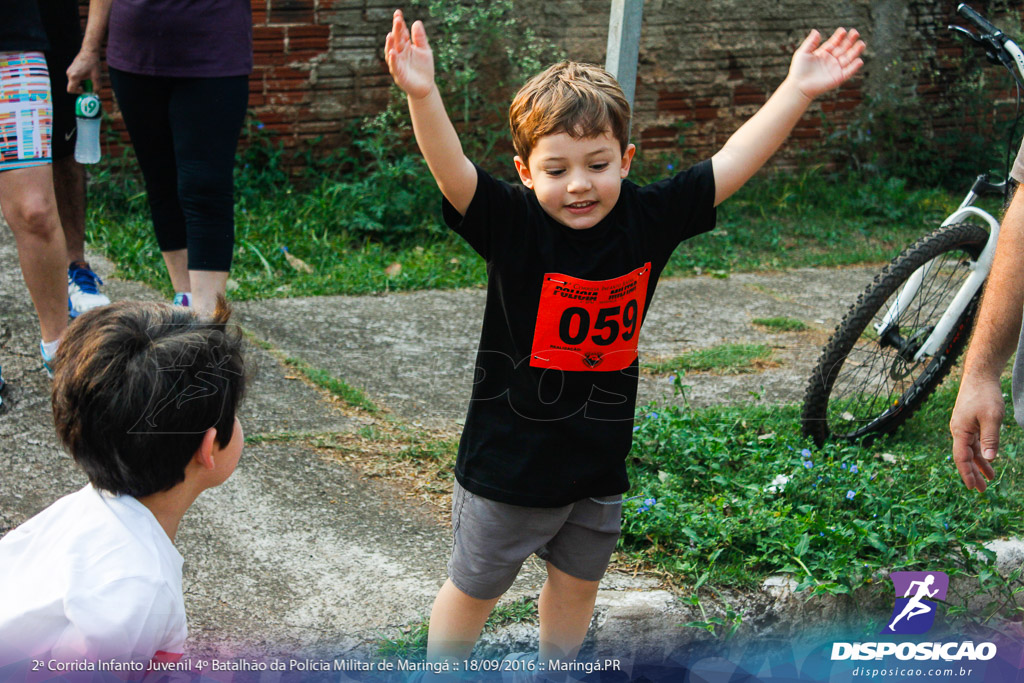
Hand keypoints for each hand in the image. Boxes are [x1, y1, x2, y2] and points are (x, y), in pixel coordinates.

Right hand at [67, 47, 100, 93]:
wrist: (89, 51)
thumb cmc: (93, 63)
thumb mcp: (97, 77)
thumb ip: (96, 87)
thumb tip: (95, 93)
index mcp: (74, 76)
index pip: (71, 90)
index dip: (79, 92)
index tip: (86, 90)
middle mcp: (69, 74)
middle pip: (73, 87)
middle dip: (81, 88)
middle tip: (90, 85)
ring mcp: (69, 71)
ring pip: (74, 83)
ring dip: (81, 83)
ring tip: (89, 78)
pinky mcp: (71, 69)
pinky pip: (74, 78)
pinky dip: (80, 79)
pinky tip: (87, 75)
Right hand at [385, 10, 434, 99]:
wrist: (426, 87)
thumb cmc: (423, 68)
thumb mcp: (425, 50)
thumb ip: (420, 38)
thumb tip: (416, 22)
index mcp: (405, 47)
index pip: (401, 33)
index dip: (399, 24)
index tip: (398, 13)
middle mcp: (399, 54)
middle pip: (396, 41)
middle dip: (396, 30)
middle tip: (397, 19)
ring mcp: (398, 65)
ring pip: (392, 53)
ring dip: (390, 44)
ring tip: (391, 34)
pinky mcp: (399, 75)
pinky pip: (395, 67)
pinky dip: (393, 60)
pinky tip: (392, 53)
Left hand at [787, 28, 864, 99]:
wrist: (798, 86)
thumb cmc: (799, 70)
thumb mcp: (803, 53)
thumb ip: (810, 42)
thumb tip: (816, 31)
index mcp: (824, 52)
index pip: (834, 42)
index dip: (839, 36)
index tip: (843, 30)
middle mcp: (831, 59)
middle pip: (844, 48)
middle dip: (850, 41)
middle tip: (855, 33)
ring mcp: (835, 68)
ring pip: (848, 58)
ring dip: (855, 51)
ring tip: (861, 44)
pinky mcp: (838, 78)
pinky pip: (848, 72)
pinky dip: (854, 67)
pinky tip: (859, 60)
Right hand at [949, 372, 1002, 490]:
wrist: (979, 376)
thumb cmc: (985, 395)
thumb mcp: (992, 417)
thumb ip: (991, 438)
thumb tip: (990, 458)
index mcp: (960, 431)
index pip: (961, 458)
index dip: (966, 473)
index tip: (972, 487)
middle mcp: (959, 431)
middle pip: (964, 457)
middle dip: (973, 473)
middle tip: (981, 490)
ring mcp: (964, 427)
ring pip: (971, 450)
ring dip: (979, 464)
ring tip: (989, 479)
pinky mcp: (970, 423)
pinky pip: (974, 442)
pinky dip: (981, 452)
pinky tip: (988, 459)